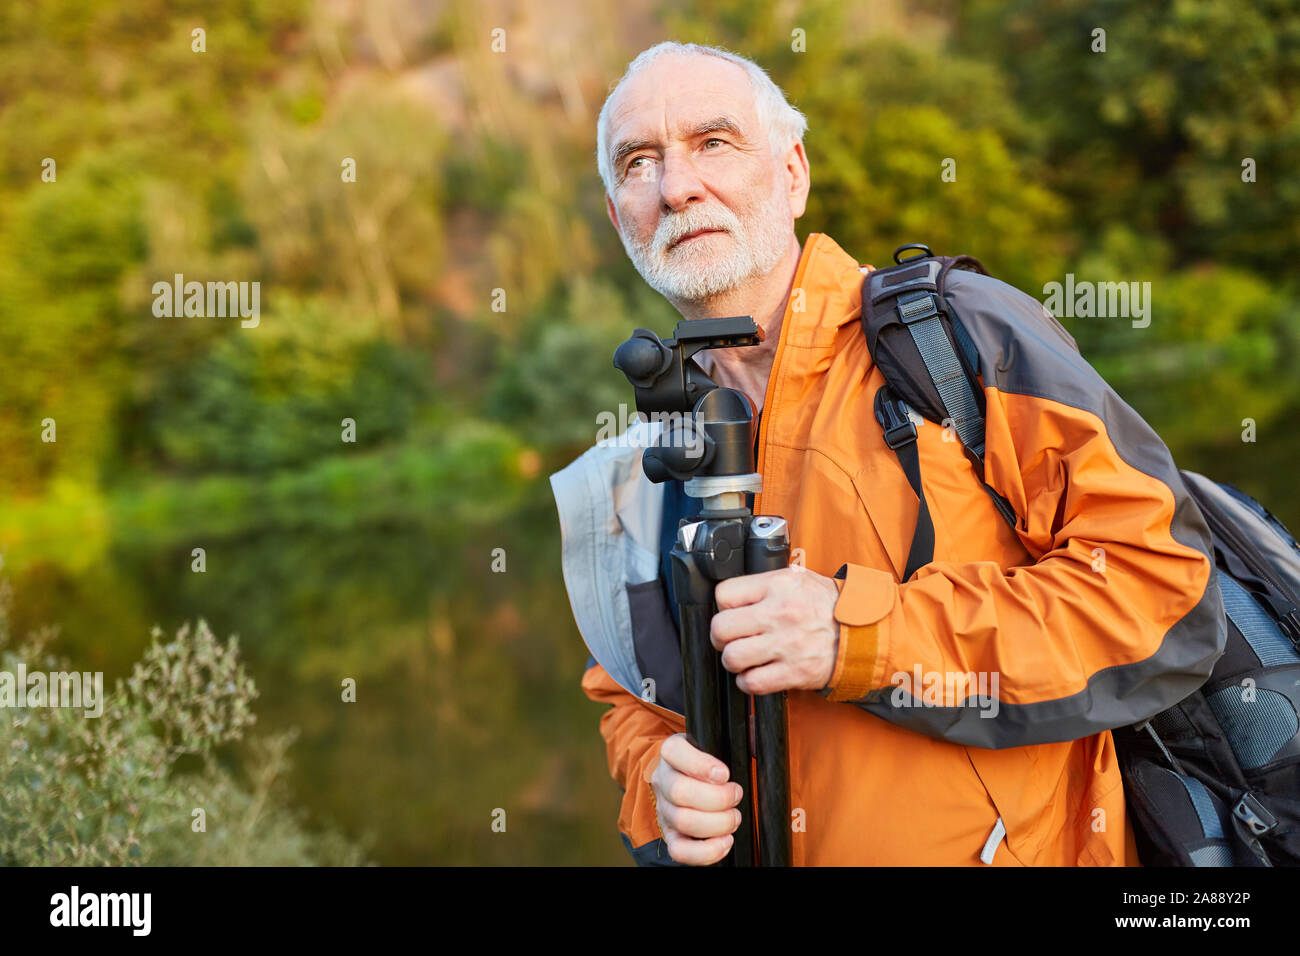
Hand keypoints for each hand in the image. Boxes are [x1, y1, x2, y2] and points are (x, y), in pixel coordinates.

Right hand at [650, 732, 744, 864]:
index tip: (725, 774)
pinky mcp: (671, 835)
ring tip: (734, 817)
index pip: (675, 752)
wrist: (689, 779)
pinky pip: (680, 851)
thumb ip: (738, 734)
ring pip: (682, 821)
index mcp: (673, 751)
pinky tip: (726, 841)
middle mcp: (664, 779)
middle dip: (717, 798)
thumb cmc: (710, 761)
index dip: (701, 765)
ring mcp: (665, 809)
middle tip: (737, 795)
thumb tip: (754, 733)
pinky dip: (706, 852)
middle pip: (680, 792)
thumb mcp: (719, 741)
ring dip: (717, 823)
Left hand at [711, 566, 839, 693]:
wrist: (864, 632)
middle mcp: (779, 613)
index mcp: (778, 586)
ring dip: (733, 661)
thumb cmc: (829, 606)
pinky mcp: (794, 672)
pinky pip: (752, 683)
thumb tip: (733, 597)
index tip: (732, 612)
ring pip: (732, 657)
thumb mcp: (798, 579)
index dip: (723, 606)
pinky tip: (756, 674)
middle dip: (720, 636)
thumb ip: (765, 585)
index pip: (724, 594)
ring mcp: (786, 644)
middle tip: (730, 638)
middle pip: (721, 628)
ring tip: (744, 657)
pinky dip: (747, 682)